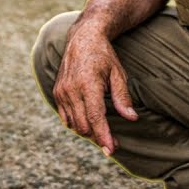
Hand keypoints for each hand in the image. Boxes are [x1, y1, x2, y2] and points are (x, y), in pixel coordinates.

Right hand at [52, 23, 138, 155]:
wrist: (82, 39)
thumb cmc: (103, 56)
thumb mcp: (118, 73)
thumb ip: (122, 97)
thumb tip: (131, 118)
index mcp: (88, 84)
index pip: (95, 117)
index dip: (104, 136)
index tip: (111, 150)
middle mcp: (71, 89)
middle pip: (84, 125)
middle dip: (99, 137)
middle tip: (114, 142)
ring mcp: (62, 91)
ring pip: (74, 124)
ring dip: (88, 131)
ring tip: (103, 131)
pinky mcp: (57, 92)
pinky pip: (65, 117)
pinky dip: (77, 123)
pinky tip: (89, 122)